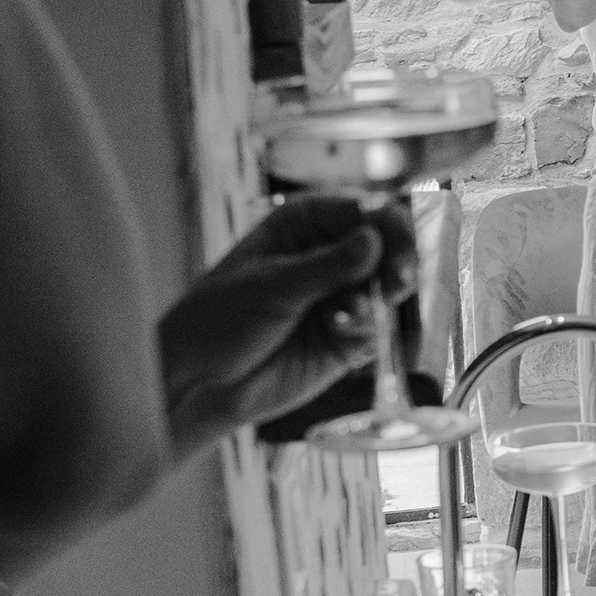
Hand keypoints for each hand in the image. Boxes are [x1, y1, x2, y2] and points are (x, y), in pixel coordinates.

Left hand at [159, 196, 418, 448]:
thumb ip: (327, 265)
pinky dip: (370, 329)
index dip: (387, 225)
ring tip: (353, 314)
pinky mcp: (349, 336)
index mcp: (305, 226)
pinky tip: (341, 334)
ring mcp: (341, 296)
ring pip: (389, 286)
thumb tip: (374, 239)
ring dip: (381, 299)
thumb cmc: (218, 322)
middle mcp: (329, 255)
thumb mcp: (271, 287)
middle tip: (396, 283)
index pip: (362, 211)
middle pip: (387, 246)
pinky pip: (380, 326)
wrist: (200, 384)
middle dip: (396, 263)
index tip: (395, 246)